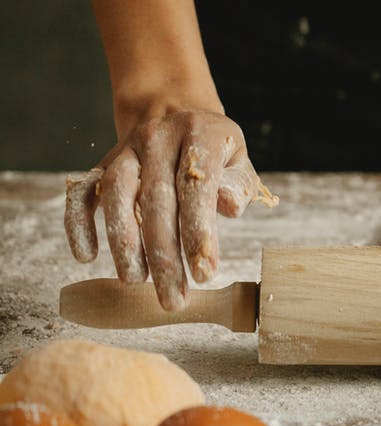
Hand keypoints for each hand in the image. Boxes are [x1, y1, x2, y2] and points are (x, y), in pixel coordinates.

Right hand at [65, 109, 275, 310]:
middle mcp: (158, 140)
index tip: (205, 274)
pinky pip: (82, 191)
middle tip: (172, 298)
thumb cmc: (214, 148)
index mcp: (199, 135)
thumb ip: (239, 183)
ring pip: (117, 195)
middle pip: (157, 202)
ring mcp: (126, 150)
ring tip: (134, 281)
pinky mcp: (103, 162)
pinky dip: (79, 221)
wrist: (174, 108)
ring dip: (124, 242)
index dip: (200, 232)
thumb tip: (229, 207)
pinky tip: (85, 254)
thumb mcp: (238, 157)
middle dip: (164, 255)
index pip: (197, 188)